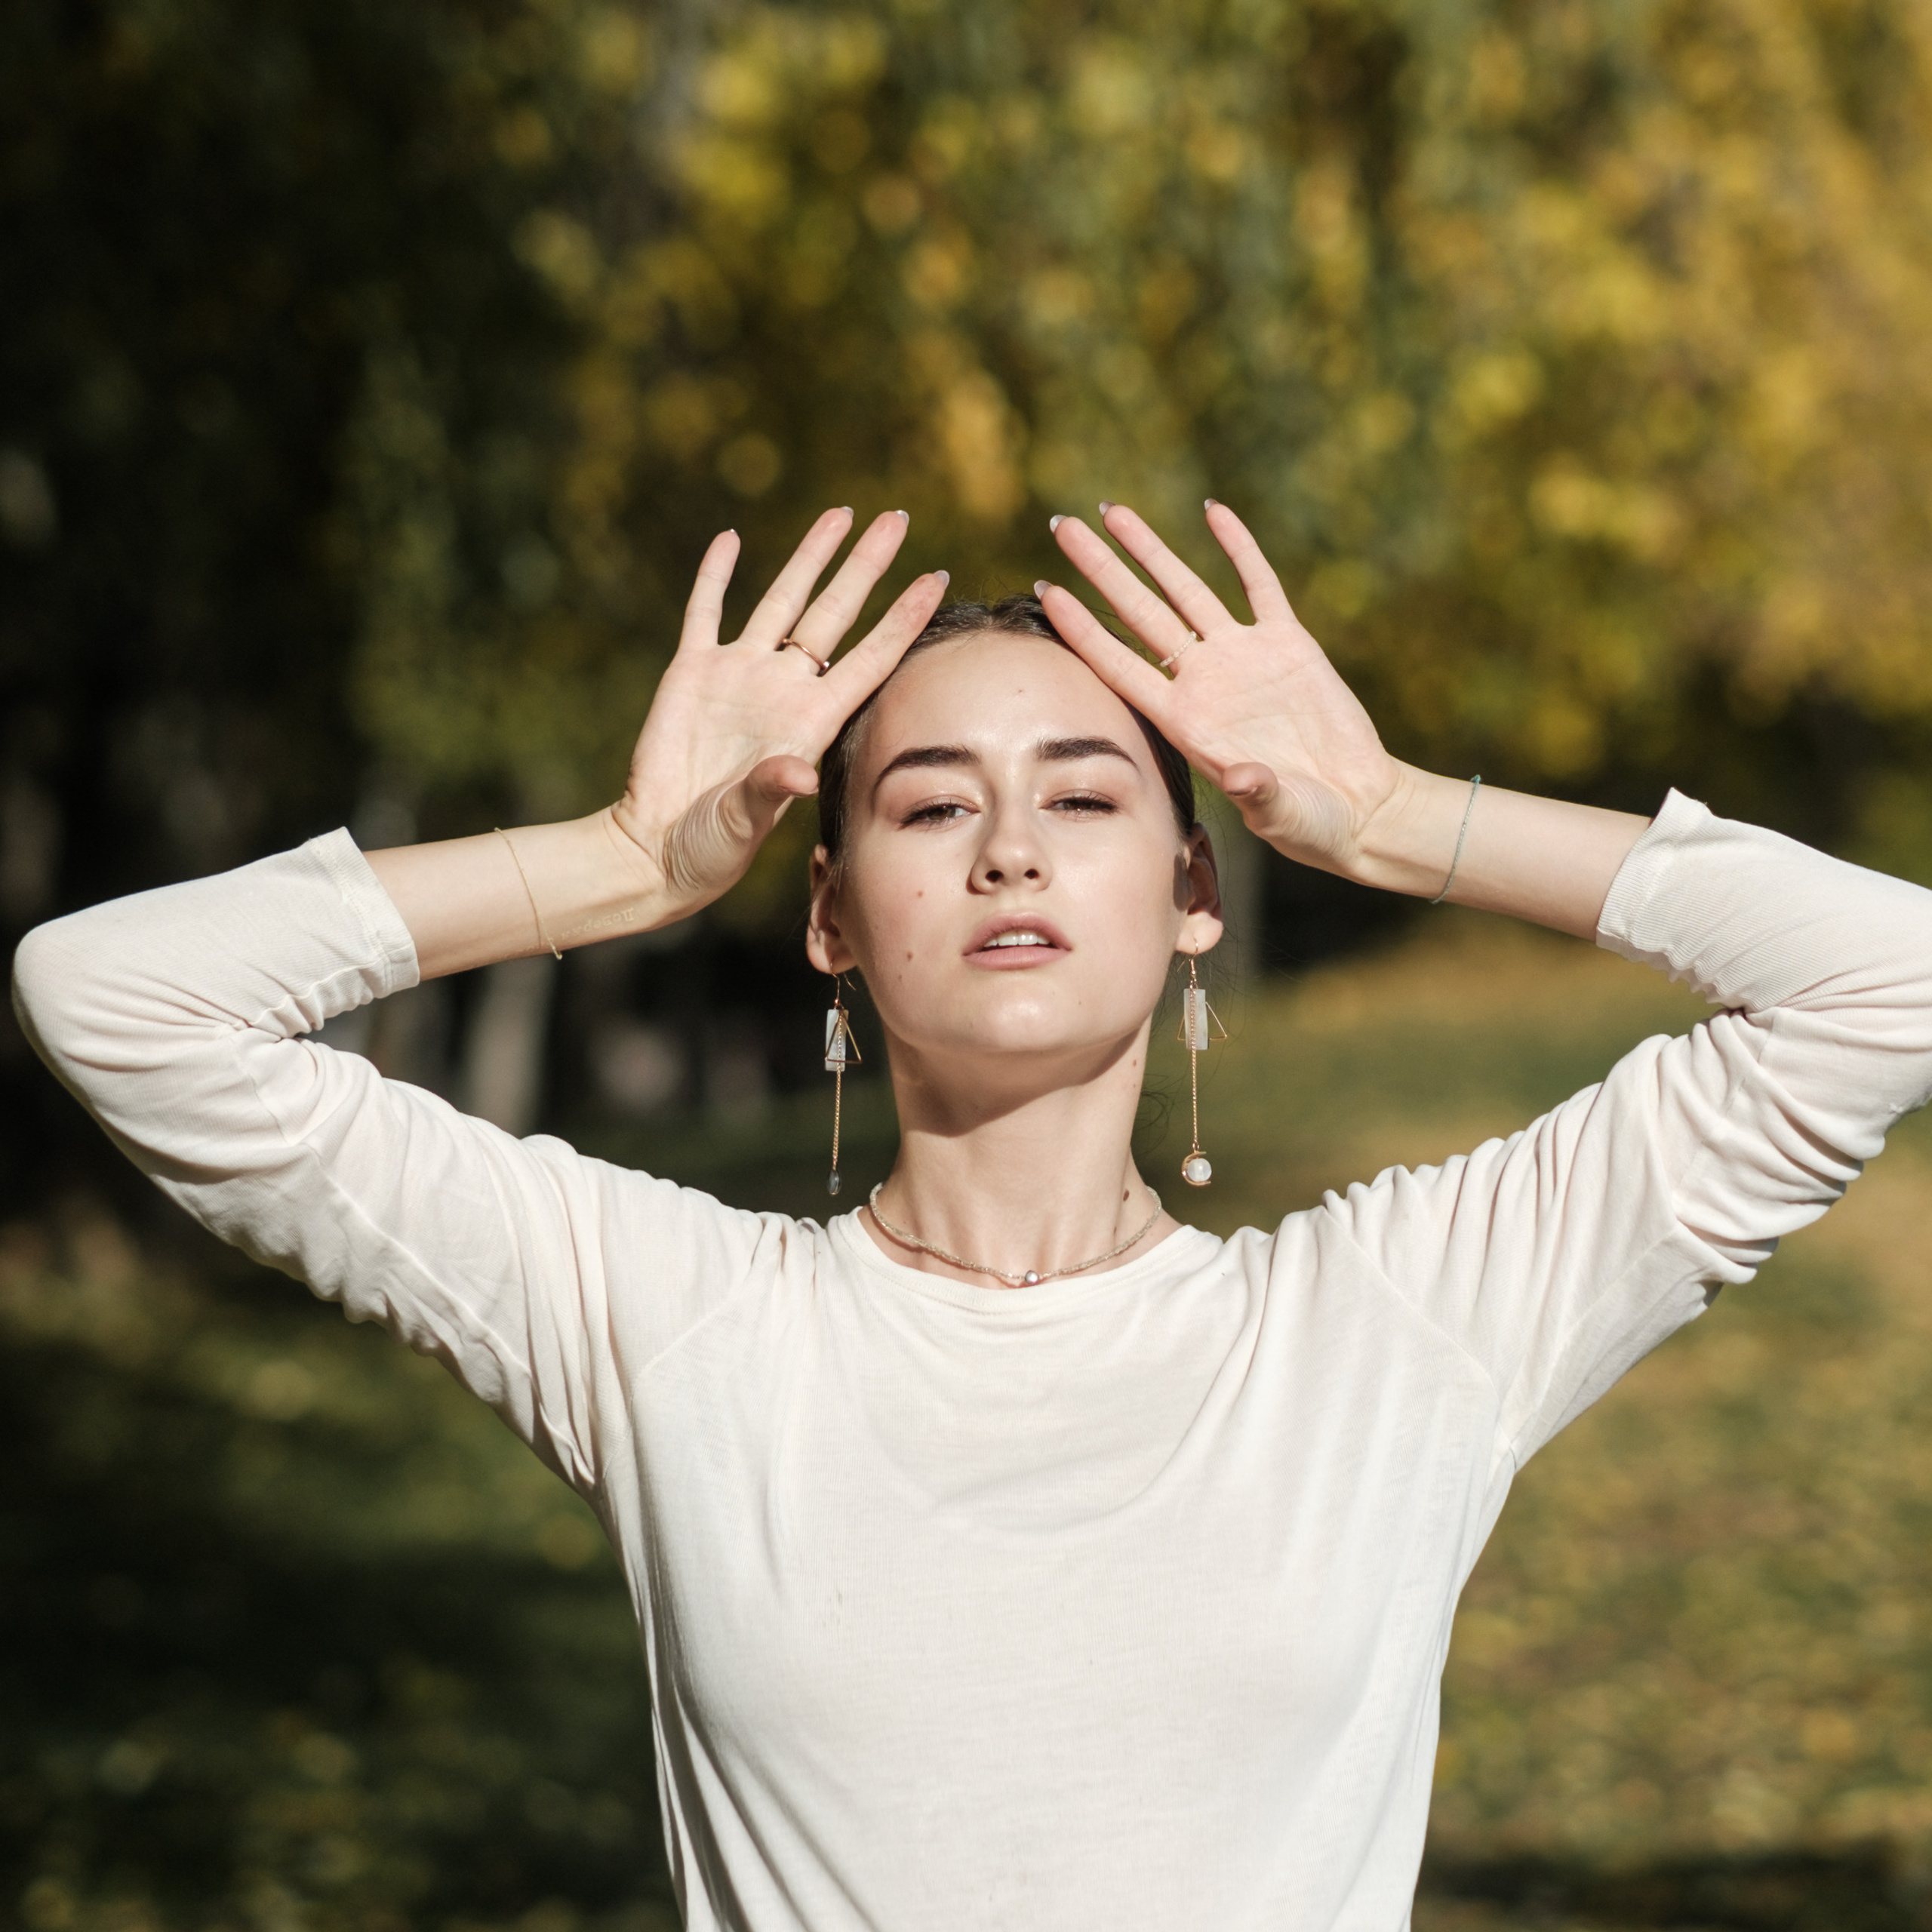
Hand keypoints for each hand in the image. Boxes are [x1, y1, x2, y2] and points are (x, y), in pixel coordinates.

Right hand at [612, 508, 946, 920]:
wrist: (656, 848)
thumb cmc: (712, 846)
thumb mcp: (745, 821)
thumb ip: (771, 789)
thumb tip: (800, 776)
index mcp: (811, 721)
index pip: (871, 657)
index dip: (903, 617)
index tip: (937, 577)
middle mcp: (784, 689)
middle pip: (835, 612)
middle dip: (866, 565)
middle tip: (898, 518)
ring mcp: (739, 676)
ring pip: (782, 600)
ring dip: (808, 557)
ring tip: (840, 514)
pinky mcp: (691, 673)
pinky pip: (705, 612)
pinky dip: (714, 575)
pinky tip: (729, 538)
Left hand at [1037, 502, 1405, 877]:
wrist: (1356, 808)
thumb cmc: (1308, 822)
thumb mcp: (1280, 812)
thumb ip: (1258, 793)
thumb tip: (1243, 780)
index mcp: (1187, 722)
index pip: (1120, 664)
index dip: (1083, 628)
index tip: (1045, 590)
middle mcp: (1204, 682)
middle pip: (1139, 613)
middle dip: (1100, 569)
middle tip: (1061, 524)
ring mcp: (1244, 658)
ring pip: (1187, 590)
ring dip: (1151, 550)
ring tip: (1112, 511)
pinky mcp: (1290, 644)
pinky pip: (1259, 584)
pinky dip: (1238, 547)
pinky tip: (1213, 511)